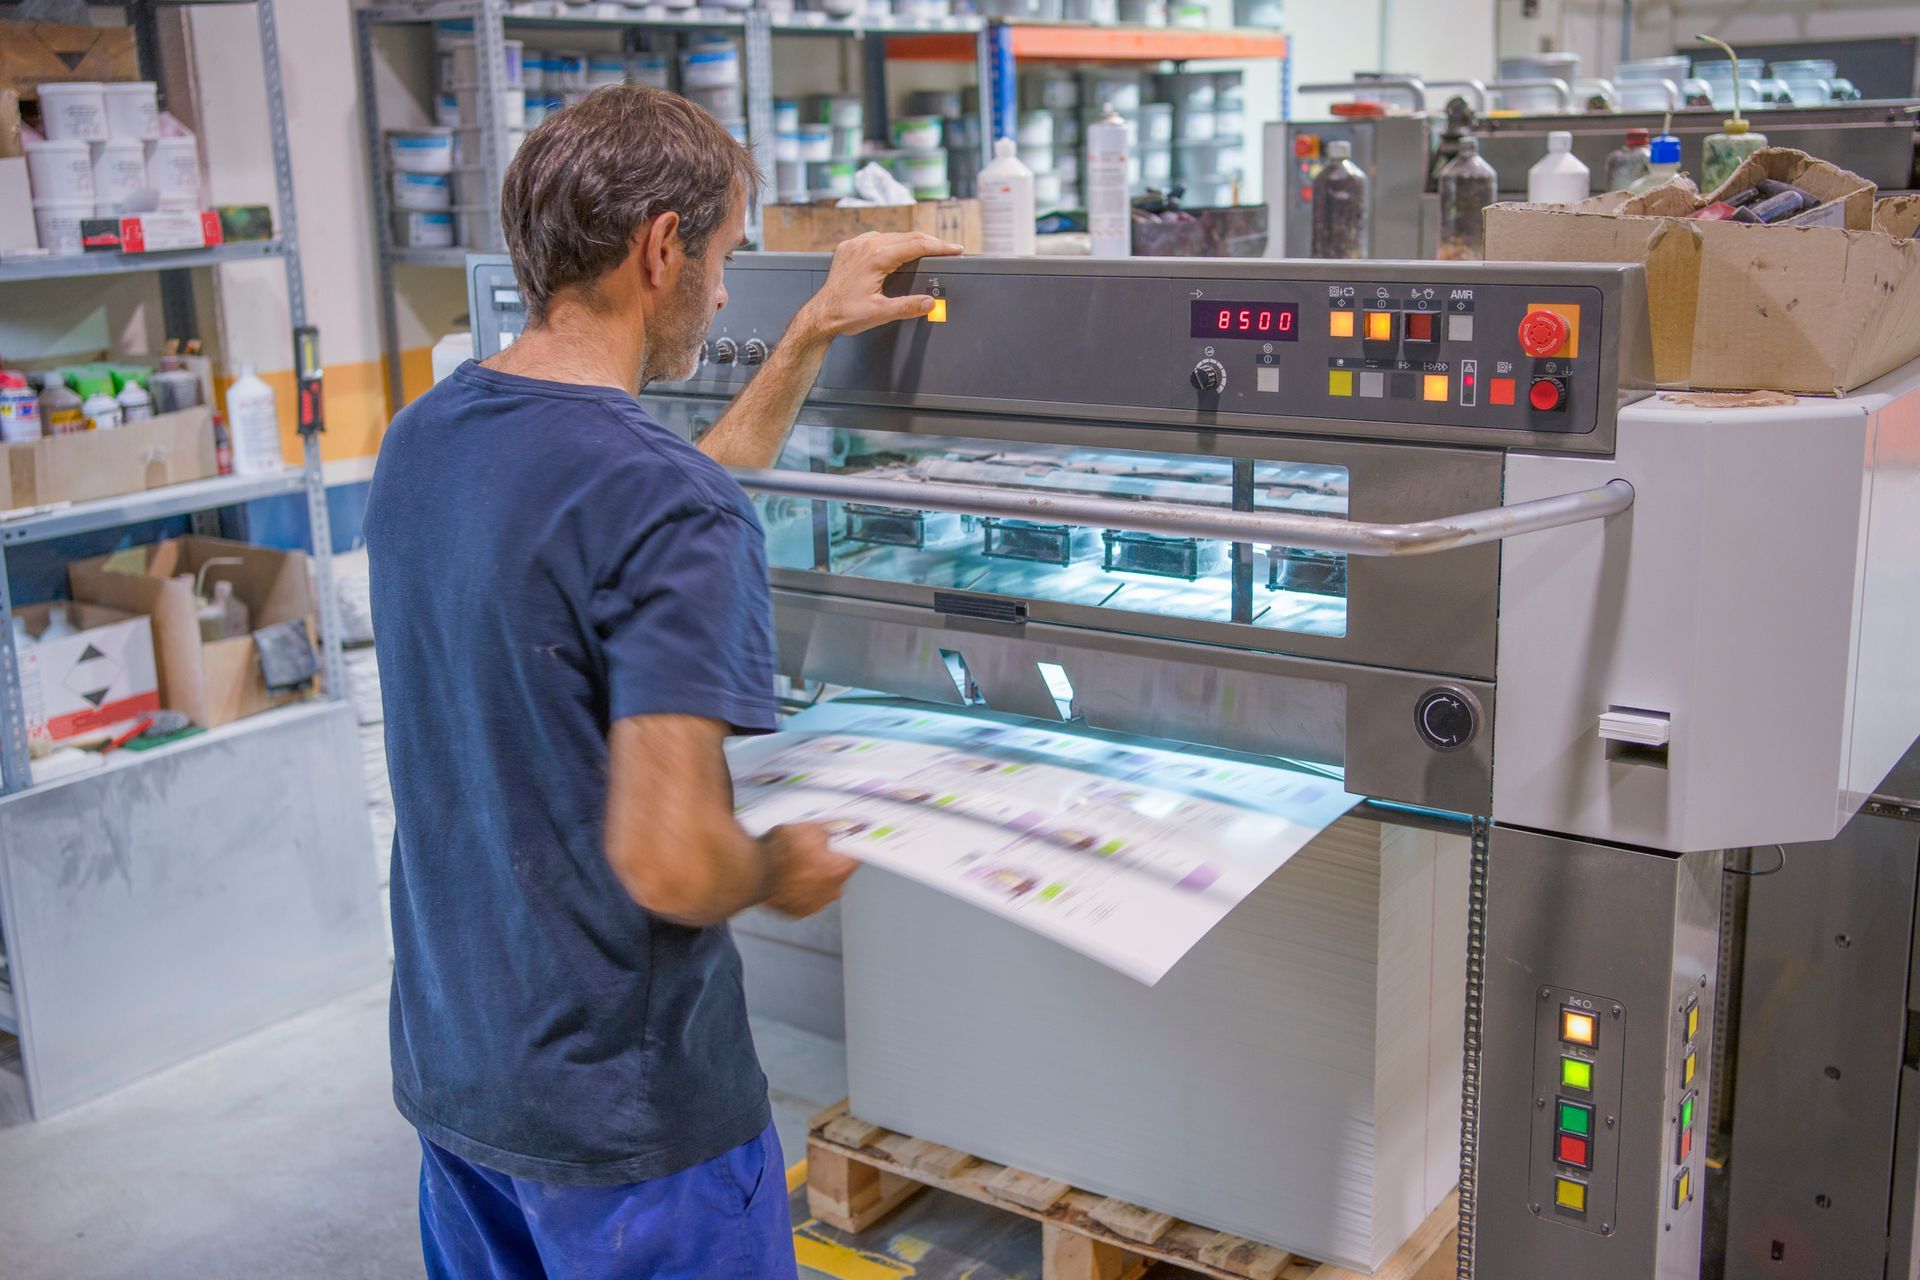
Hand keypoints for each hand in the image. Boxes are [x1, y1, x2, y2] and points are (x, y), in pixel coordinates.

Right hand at [761, 823, 858, 918]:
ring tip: (793, 863)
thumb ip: (827, 831)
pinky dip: (797, 889)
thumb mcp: (810, 828)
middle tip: (810, 850)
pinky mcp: (796, 912)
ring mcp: (814, 904)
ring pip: (819, 886)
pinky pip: (803, 897)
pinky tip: (786, 876)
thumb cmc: (780, 853)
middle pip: (837, 872)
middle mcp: (831, 891)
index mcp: (841, 869)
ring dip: (811, 876)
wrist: (754, 871)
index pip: (855, 853)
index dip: (845, 843)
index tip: (840, 839)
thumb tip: (829, 831)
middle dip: (826, 861)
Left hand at [788, 231, 963, 351]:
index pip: (916, 245)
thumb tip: (930, 303)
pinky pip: (876, 238)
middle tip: (948, 249)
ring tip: (928, 249)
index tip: (955, 249)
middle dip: (931, 242)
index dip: (940, 247)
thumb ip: (908, 307)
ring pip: (892, 235)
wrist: (820, 315)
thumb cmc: (845, 314)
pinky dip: (892, 242)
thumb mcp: (881, 313)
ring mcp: (856, 244)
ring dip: (912, 241)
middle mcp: (866, 245)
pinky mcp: (849, 248)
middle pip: (907, 236)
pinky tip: (898, 250)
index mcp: (877, 257)